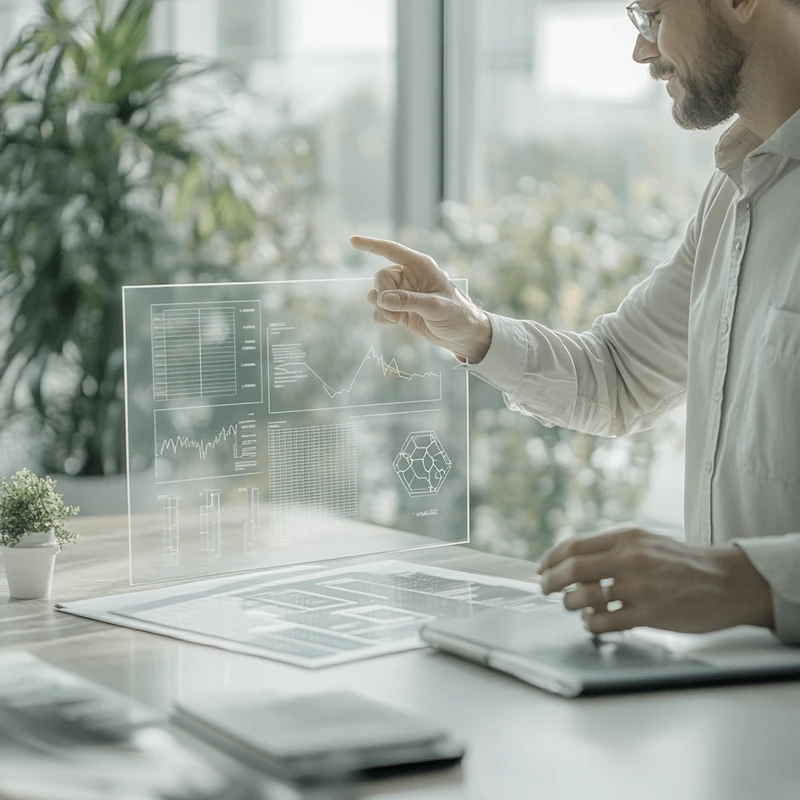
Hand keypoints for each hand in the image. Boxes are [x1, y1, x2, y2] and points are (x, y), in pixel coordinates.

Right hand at [350, 235, 492, 362]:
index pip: (392, 251)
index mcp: (421, 267)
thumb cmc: (458, 315)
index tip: (353, 240)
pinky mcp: (400, 309)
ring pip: (377, 293)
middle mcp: (409, 277)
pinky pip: (379, 309)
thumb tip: (382, 299)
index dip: (372, 245)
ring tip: (396, 319)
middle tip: (393, 309)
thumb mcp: (436, 307)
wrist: (464, 336)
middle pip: (380, 277)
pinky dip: (381, 316)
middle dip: (382, 293)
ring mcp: (403, 293)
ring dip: (381, 307)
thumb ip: (409, 302)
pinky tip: (393, 323)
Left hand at [537, 527, 773, 634]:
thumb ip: (613, 549)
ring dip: (571, 604)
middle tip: (546, 589)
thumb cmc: (684, 563)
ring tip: (574, 607)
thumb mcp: (647, 542)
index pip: (574, 545)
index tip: (542, 568)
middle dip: (551, 581)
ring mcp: (640, 587)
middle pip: (572, 569)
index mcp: (627, 537)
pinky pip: (605, 622)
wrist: (729, 581)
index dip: (551, 559)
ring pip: (584, 597)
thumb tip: (572, 562)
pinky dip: (591, 623)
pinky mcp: (651, 615)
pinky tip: (594, 622)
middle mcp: (630, 558)